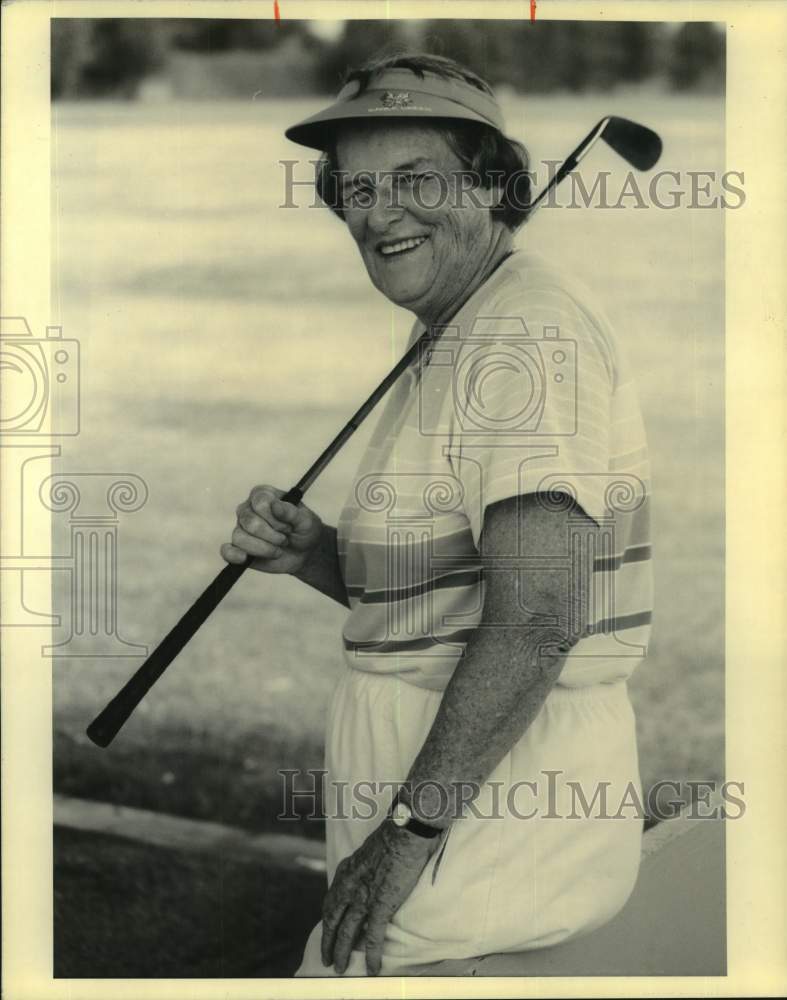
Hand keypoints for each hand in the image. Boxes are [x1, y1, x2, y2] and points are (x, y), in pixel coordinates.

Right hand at [221, 484, 322, 575]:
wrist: (305, 552)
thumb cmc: (304, 530)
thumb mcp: (306, 520)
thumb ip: (291, 512)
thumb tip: (274, 505)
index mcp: (263, 495)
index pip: (261, 503)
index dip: (276, 519)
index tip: (289, 526)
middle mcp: (248, 509)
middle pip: (250, 522)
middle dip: (272, 536)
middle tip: (285, 539)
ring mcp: (241, 528)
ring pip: (240, 538)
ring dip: (264, 549)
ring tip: (277, 550)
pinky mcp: (239, 548)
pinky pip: (227, 551)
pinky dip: (234, 556)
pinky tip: (245, 559)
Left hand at [321, 819, 438, 975]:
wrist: (405, 830)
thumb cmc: (393, 834)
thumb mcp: (368, 849)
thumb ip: (362, 865)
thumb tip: (366, 872)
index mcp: (346, 871)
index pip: (331, 901)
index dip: (328, 920)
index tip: (327, 931)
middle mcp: (349, 886)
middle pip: (333, 921)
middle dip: (328, 942)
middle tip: (326, 959)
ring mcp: (364, 897)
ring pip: (347, 933)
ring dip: (342, 953)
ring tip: (340, 968)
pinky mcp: (381, 905)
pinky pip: (373, 937)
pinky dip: (371, 955)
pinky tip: (372, 968)